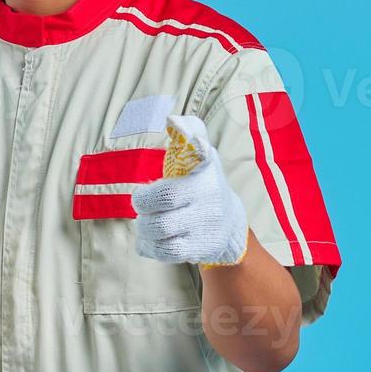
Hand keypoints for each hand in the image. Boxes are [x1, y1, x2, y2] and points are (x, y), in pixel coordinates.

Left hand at [131, 114, 248, 266]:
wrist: (229, 224)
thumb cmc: (205, 183)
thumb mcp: (204, 156)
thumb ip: (190, 134)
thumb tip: (172, 119)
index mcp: (204, 178)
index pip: (170, 190)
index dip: (147, 194)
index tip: (141, 191)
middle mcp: (206, 204)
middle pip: (162, 212)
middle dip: (142, 210)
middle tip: (142, 206)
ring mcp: (202, 229)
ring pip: (161, 234)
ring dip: (144, 228)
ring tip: (145, 222)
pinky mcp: (197, 249)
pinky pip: (165, 253)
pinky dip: (149, 246)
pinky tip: (149, 240)